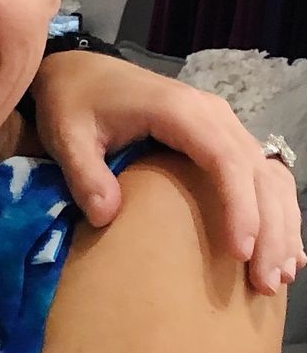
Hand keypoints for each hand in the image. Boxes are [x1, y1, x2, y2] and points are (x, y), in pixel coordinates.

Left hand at [32, 52, 303, 294]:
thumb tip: (106, 217)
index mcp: (180, 110)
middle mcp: (213, 114)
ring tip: (278, 277)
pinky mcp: (221, 138)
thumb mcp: (67, 135)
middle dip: (271, 228)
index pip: (225, 160)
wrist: (80, 71)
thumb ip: (84, 173)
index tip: (240, 252)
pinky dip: (276, 211)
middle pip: (257, 173)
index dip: (239, 207)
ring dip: (281, 225)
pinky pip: (260, 174)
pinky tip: (284, 250)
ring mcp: (222, 125)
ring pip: (269, 175)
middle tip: (266, 281)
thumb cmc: (73, 101)